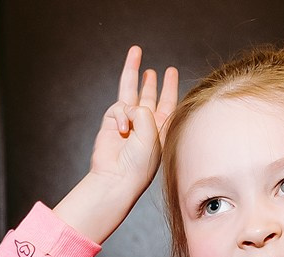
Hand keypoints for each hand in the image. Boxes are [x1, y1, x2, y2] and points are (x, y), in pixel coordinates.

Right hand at [55, 46, 178, 241]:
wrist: (117, 177)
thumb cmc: (139, 162)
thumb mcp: (152, 132)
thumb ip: (143, 111)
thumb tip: (127, 107)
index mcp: (161, 130)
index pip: (168, 103)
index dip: (170, 86)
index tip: (171, 71)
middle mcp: (146, 125)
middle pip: (149, 95)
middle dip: (151, 81)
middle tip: (153, 69)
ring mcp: (128, 123)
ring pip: (131, 91)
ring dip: (133, 72)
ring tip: (136, 52)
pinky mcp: (112, 121)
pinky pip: (119, 106)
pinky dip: (121, 115)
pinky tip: (123, 129)